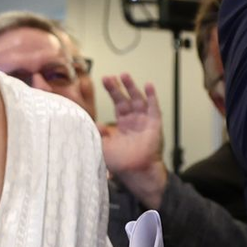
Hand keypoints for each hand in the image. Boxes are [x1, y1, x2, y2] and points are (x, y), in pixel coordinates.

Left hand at [101, 74, 166, 207]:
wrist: (134, 171)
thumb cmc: (119, 162)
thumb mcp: (102, 145)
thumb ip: (96, 133)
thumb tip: (91, 122)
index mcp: (122, 124)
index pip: (117, 103)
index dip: (112, 92)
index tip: (104, 80)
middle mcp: (133, 120)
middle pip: (126, 99)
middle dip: (118, 87)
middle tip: (110, 77)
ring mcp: (144, 120)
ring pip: (138, 99)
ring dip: (132, 87)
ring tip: (125, 76)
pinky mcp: (154, 124)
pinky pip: (154, 107)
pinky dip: (151, 96)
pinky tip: (148, 85)